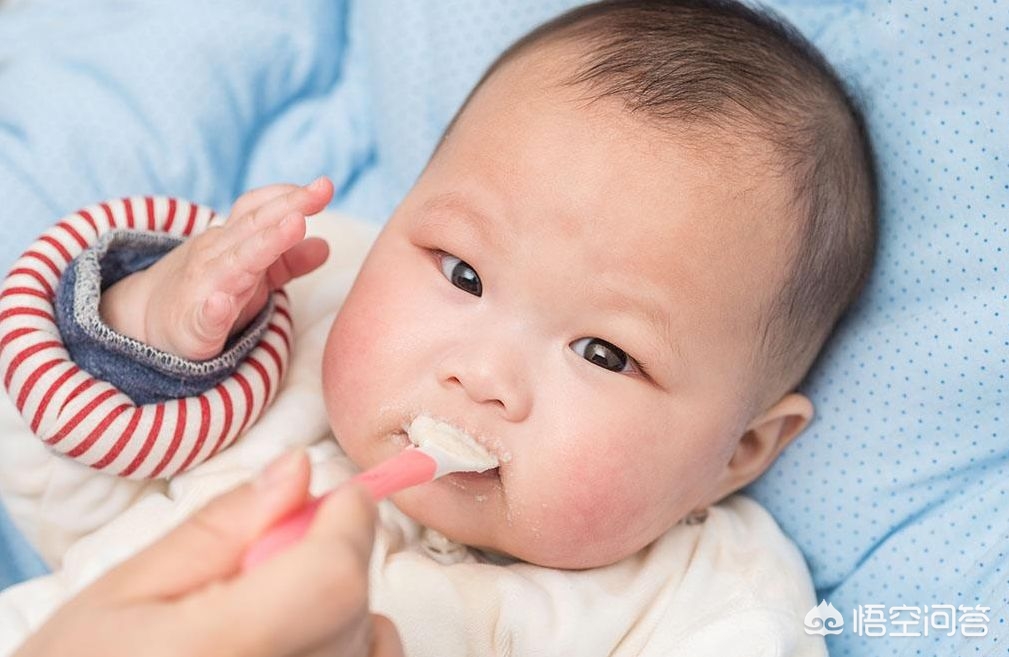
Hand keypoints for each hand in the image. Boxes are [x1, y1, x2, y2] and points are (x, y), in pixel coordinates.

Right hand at [15, 451, 402, 656]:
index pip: (335, 575)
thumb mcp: (127, 590)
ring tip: (265, 614)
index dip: (346, 521)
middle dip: (327, 557)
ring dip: (337, 605)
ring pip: (366, 635)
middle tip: (263, 561)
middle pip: (351, 601)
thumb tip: (297, 468)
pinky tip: (293, 640)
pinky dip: (348, 642)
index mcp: (226, 649)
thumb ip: (222, 528)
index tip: (331, 496)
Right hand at [100, 178, 333, 359]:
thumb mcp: (252, 273)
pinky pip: (204, 317)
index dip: (288, 196)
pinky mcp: (194, 327)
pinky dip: (213, 310)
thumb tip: (325, 245)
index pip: (257, 210)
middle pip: (254, 228)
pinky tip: (221, 304)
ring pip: (236, 265)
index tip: (323, 186)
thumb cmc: (211, 292)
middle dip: (288, 208)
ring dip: (265, 244)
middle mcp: (216, 256)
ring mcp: (203, 288)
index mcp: (231, 241)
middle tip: (320, 191)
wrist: (148, 324)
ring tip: (294, 226)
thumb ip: (288, 260)